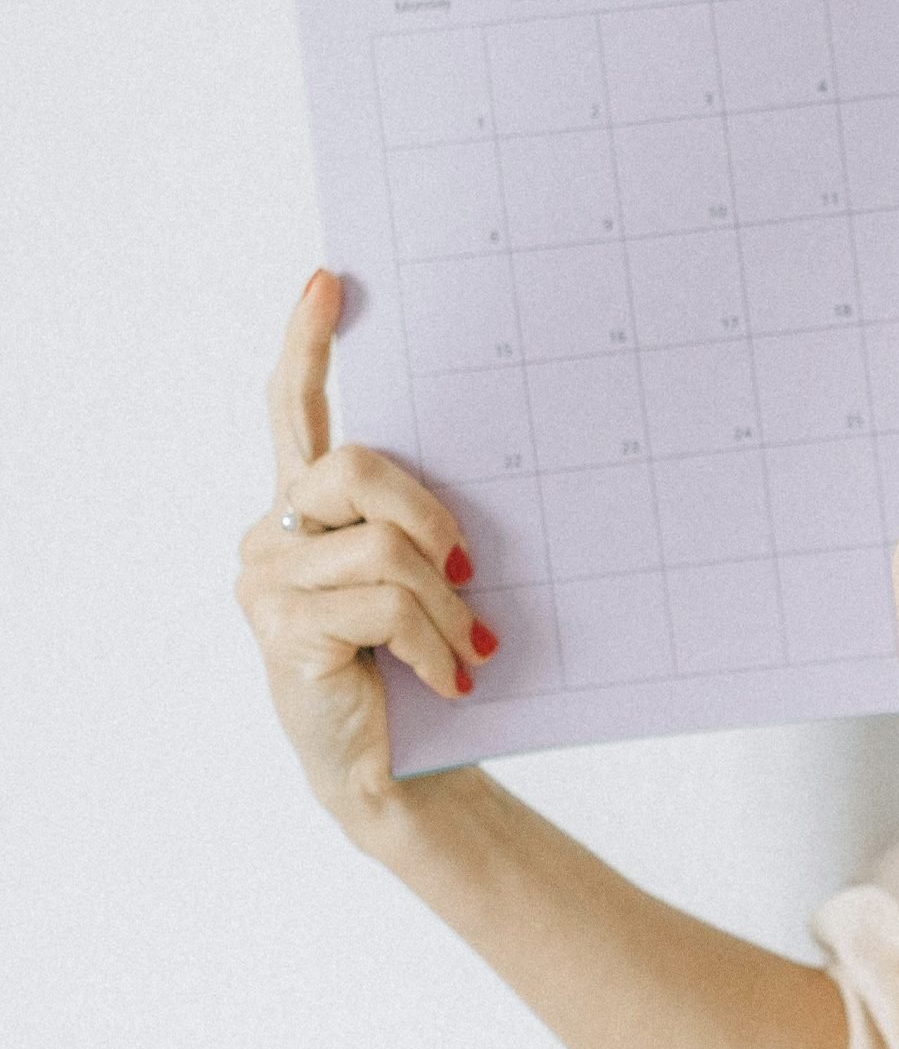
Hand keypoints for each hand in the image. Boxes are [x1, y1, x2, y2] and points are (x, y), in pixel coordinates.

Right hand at [232, 270, 498, 831]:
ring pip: (384, 547)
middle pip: (354, 466)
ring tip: (469, 650)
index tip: (330, 282)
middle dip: (431, 514)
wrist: (401, 766)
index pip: (293, 412)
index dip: (307, 344)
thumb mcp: (429, 582)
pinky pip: (384, 606)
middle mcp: (272, 534)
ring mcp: (269, 583)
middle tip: (474, 568)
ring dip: (447, 605)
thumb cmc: (418, 666)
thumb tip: (478, 492)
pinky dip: (433, 643)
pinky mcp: (285, 633)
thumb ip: (424, 526)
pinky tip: (451, 679)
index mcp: (306, 511)